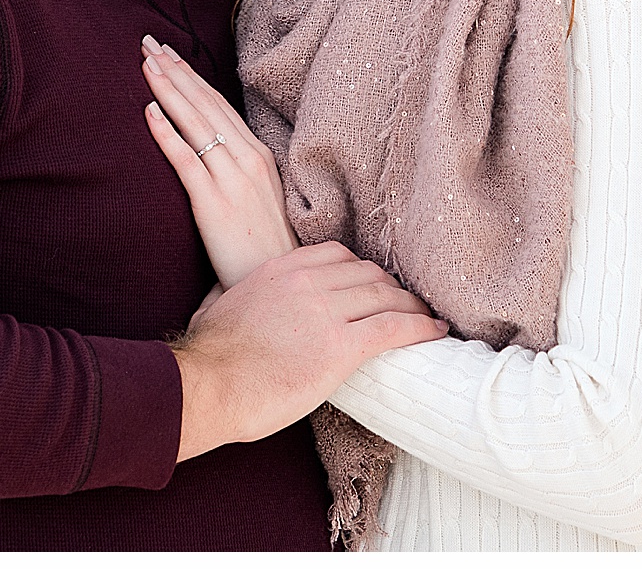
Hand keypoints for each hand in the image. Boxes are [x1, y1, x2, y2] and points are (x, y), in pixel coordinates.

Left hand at [141, 36, 297, 286]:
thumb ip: (239, 171)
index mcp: (259, 155)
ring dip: (168, 90)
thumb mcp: (260, 198)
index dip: (193, 76)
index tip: (170, 53)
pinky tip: (148, 112)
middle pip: (205, 104)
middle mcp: (248, 159)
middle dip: (175, 71)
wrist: (278, 283)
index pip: (220, 104)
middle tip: (148, 42)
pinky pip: (186, 160)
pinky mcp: (214, 204)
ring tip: (146, 64)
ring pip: (195, 123)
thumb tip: (213, 152)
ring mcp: (232, 180)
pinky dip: (166, 133)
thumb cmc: (265, 249)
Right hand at [172, 244, 446, 459]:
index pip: (338, 255)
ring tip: (426, 317)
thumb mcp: (216, 303)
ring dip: (411, 306)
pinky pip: (392, 328)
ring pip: (385, 297)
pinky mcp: (341, 347)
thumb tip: (222, 293)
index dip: (362, 270)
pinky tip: (435, 331)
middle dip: (391, 288)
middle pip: (367, 274)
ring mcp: (327, 311)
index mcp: (281, 267)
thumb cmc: (207, 356)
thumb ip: (230, 290)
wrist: (208, 385)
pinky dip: (419, 328)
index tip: (373, 283)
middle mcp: (309, 281)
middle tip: (405, 303)